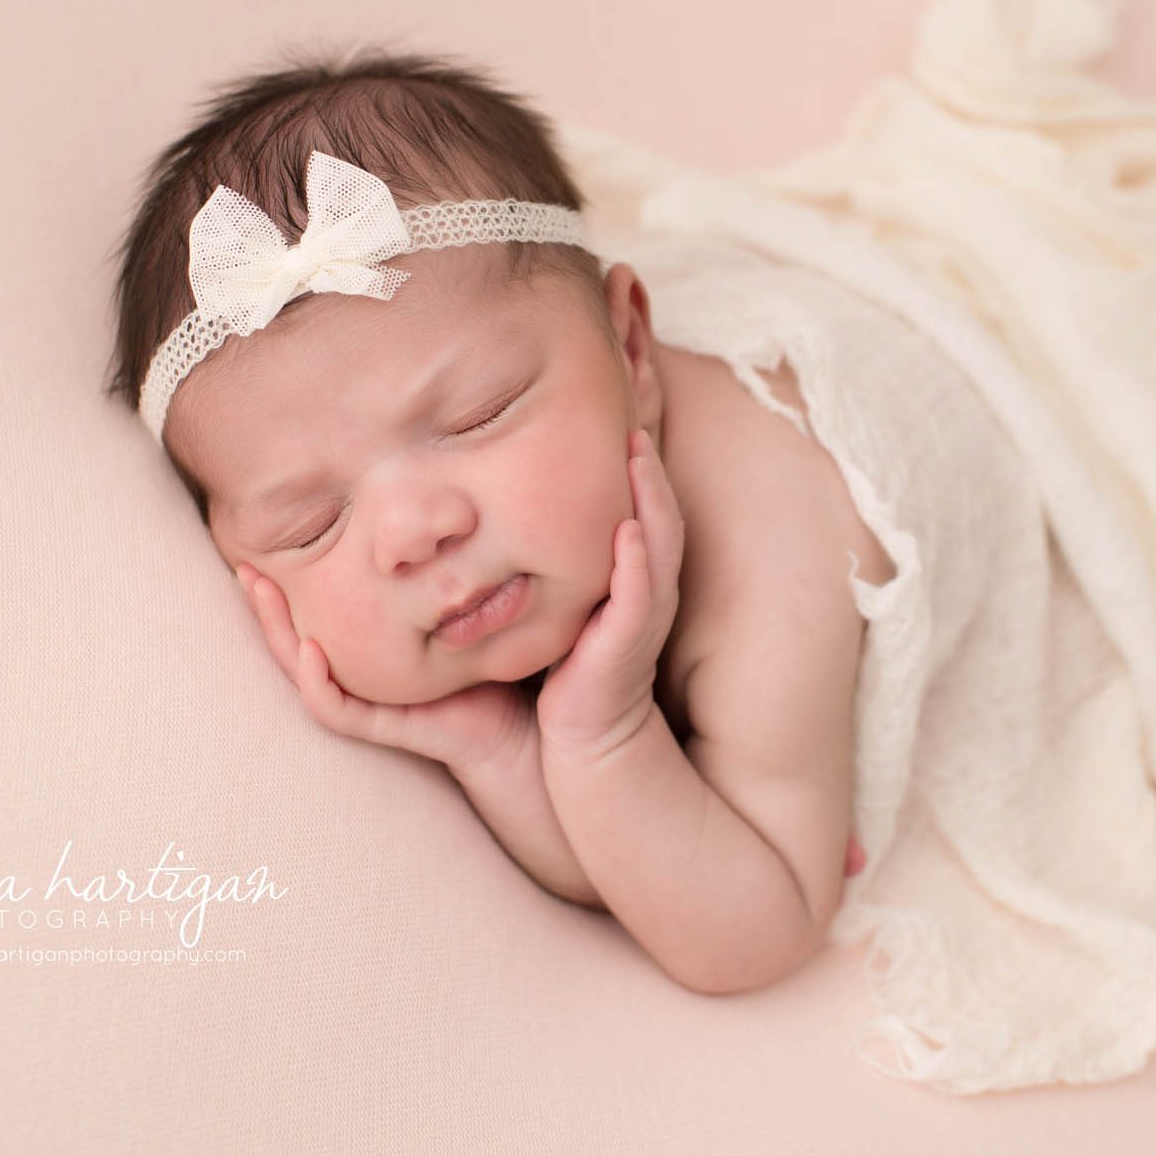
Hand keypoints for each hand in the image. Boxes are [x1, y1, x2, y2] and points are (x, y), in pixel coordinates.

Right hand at [234, 561, 534, 774]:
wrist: (510, 725)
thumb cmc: (483, 661)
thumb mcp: (453, 607)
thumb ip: (437, 573)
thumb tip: (435, 515)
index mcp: (361, 650)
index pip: (312, 614)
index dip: (286, 587)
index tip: (266, 550)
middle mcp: (353, 675)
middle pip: (292, 638)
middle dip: (265, 605)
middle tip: (244, 568)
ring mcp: (361, 702)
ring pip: (300, 669)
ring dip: (277, 633)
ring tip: (262, 595)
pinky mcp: (377, 726)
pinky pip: (333, 706)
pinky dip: (316, 681)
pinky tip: (312, 649)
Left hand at [536, 427, 685, 757]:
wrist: (585, 742)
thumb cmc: (564, 674)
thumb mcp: (554, 606)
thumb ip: (541, 563)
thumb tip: (498, 518)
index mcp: (627, 576)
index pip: (635, 507)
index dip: (630, 466)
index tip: (612, 416)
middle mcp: (643, 588)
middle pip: (657, 512)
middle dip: (647, 465)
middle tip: (631, 414)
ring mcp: (642, 614)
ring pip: (657, 542)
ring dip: (651, 496)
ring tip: (638, 452)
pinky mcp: (630, 644)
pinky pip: (641, 593)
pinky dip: (637, 558)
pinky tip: (626, 528)